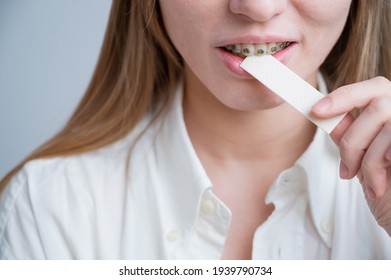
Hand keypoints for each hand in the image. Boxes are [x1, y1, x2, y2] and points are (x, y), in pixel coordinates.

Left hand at [312, 76, 390, 235]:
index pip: (374, 87)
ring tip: (366, 180)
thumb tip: (326, 113)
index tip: (316, 110)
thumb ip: (350, 134)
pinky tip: (379, 186)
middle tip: (346, 167)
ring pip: (384, 124)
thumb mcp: (363, 159)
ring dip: (365, 158)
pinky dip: (375, 170)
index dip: (344, 95)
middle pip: (377, 104)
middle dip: (353, 138)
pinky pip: (388, 149)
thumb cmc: (389, 192)